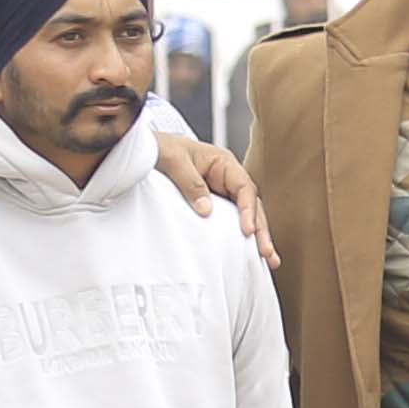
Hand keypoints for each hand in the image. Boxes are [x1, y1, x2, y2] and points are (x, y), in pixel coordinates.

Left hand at [160, 130, 279, 266]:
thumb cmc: (159, 148)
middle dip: (261, 230)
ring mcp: (222, 192)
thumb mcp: (173, 161)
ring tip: (269, 260)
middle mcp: (227, 179)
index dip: (249, 210)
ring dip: (257, 237)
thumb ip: (191, 184)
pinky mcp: (213, 204)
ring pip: (246, 216)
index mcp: (223, 163)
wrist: (140, 148)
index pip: (245, 188)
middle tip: (267, 252)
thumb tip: (207, 210)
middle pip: (252, 206)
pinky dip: (241, 237)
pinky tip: (250, 253)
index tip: (248, 230)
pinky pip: (231, 221)